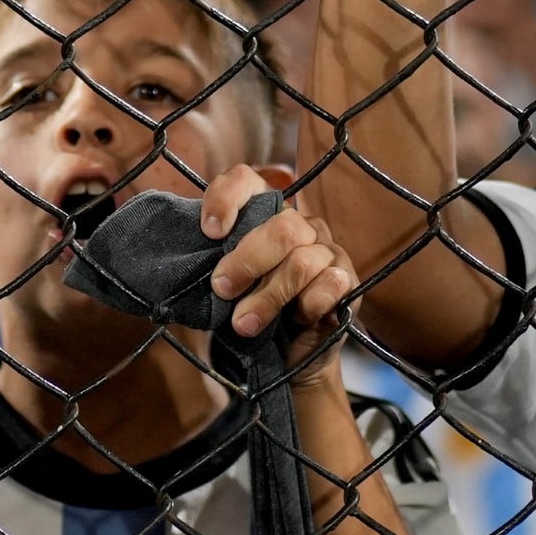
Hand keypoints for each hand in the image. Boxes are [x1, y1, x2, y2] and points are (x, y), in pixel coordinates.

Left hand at [198, 164, 355, 355]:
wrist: (287, 354)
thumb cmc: (249, 309)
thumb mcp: (224, 284)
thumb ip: (210, 263)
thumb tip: (188, 257)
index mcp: (265, 213)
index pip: (246, 180)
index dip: (226, 198)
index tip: (209, 232)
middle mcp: (300, 224)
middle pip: (282, 227)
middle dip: (246, 261)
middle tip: (222, 289)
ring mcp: (328, 251)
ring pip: (301, 263)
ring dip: (267, 298)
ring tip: (244, 324)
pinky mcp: (347, 280)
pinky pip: (329, 285)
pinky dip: (307, 306)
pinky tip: (297, 318)